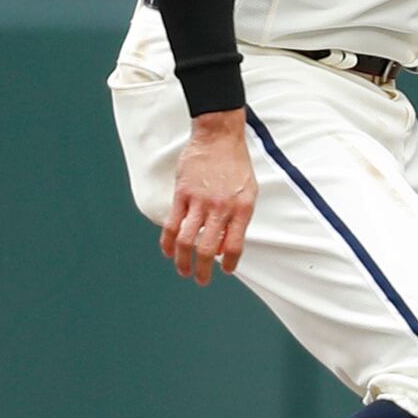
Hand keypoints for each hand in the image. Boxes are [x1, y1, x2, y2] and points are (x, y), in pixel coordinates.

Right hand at [162, 110, 256, 285]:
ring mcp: (199, 201)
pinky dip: (168, 242)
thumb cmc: (236, 165)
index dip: (229, 263)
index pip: (234, 245)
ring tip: (183, 271)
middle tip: (201, 280)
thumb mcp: (249, 191)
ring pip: (186, 240)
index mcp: (242, 208)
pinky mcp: (181, 194)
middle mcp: (221, 207)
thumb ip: (239, 217)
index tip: (225, 271)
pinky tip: (168, 251)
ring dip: (182, 260)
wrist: (219, 137)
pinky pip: (172, 224)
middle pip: (207, 248)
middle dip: (203, 269)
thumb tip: (225, 244)